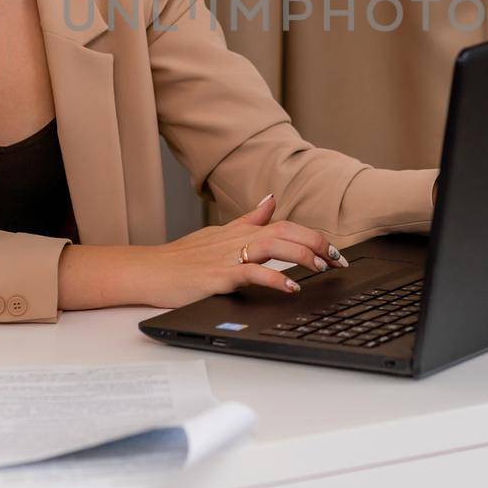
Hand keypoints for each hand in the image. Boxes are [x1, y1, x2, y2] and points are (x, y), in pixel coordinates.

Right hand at [136, 194, 347, 308]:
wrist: (149, 271)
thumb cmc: (182, 257)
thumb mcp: (218, 234)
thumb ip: (248, 219)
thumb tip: (271, 200)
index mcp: (240, 231)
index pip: (284, 225)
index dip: (312, 235)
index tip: (333, 249)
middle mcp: (237, 239)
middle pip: (285, 231)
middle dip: (316, 242)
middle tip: (338, 259)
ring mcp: (228, 256)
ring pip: (273, 246)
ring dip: (302, 255)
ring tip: (322, 267)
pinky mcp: (218, 276)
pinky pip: (251, 273)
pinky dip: (274, 279)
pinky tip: (291, 288)